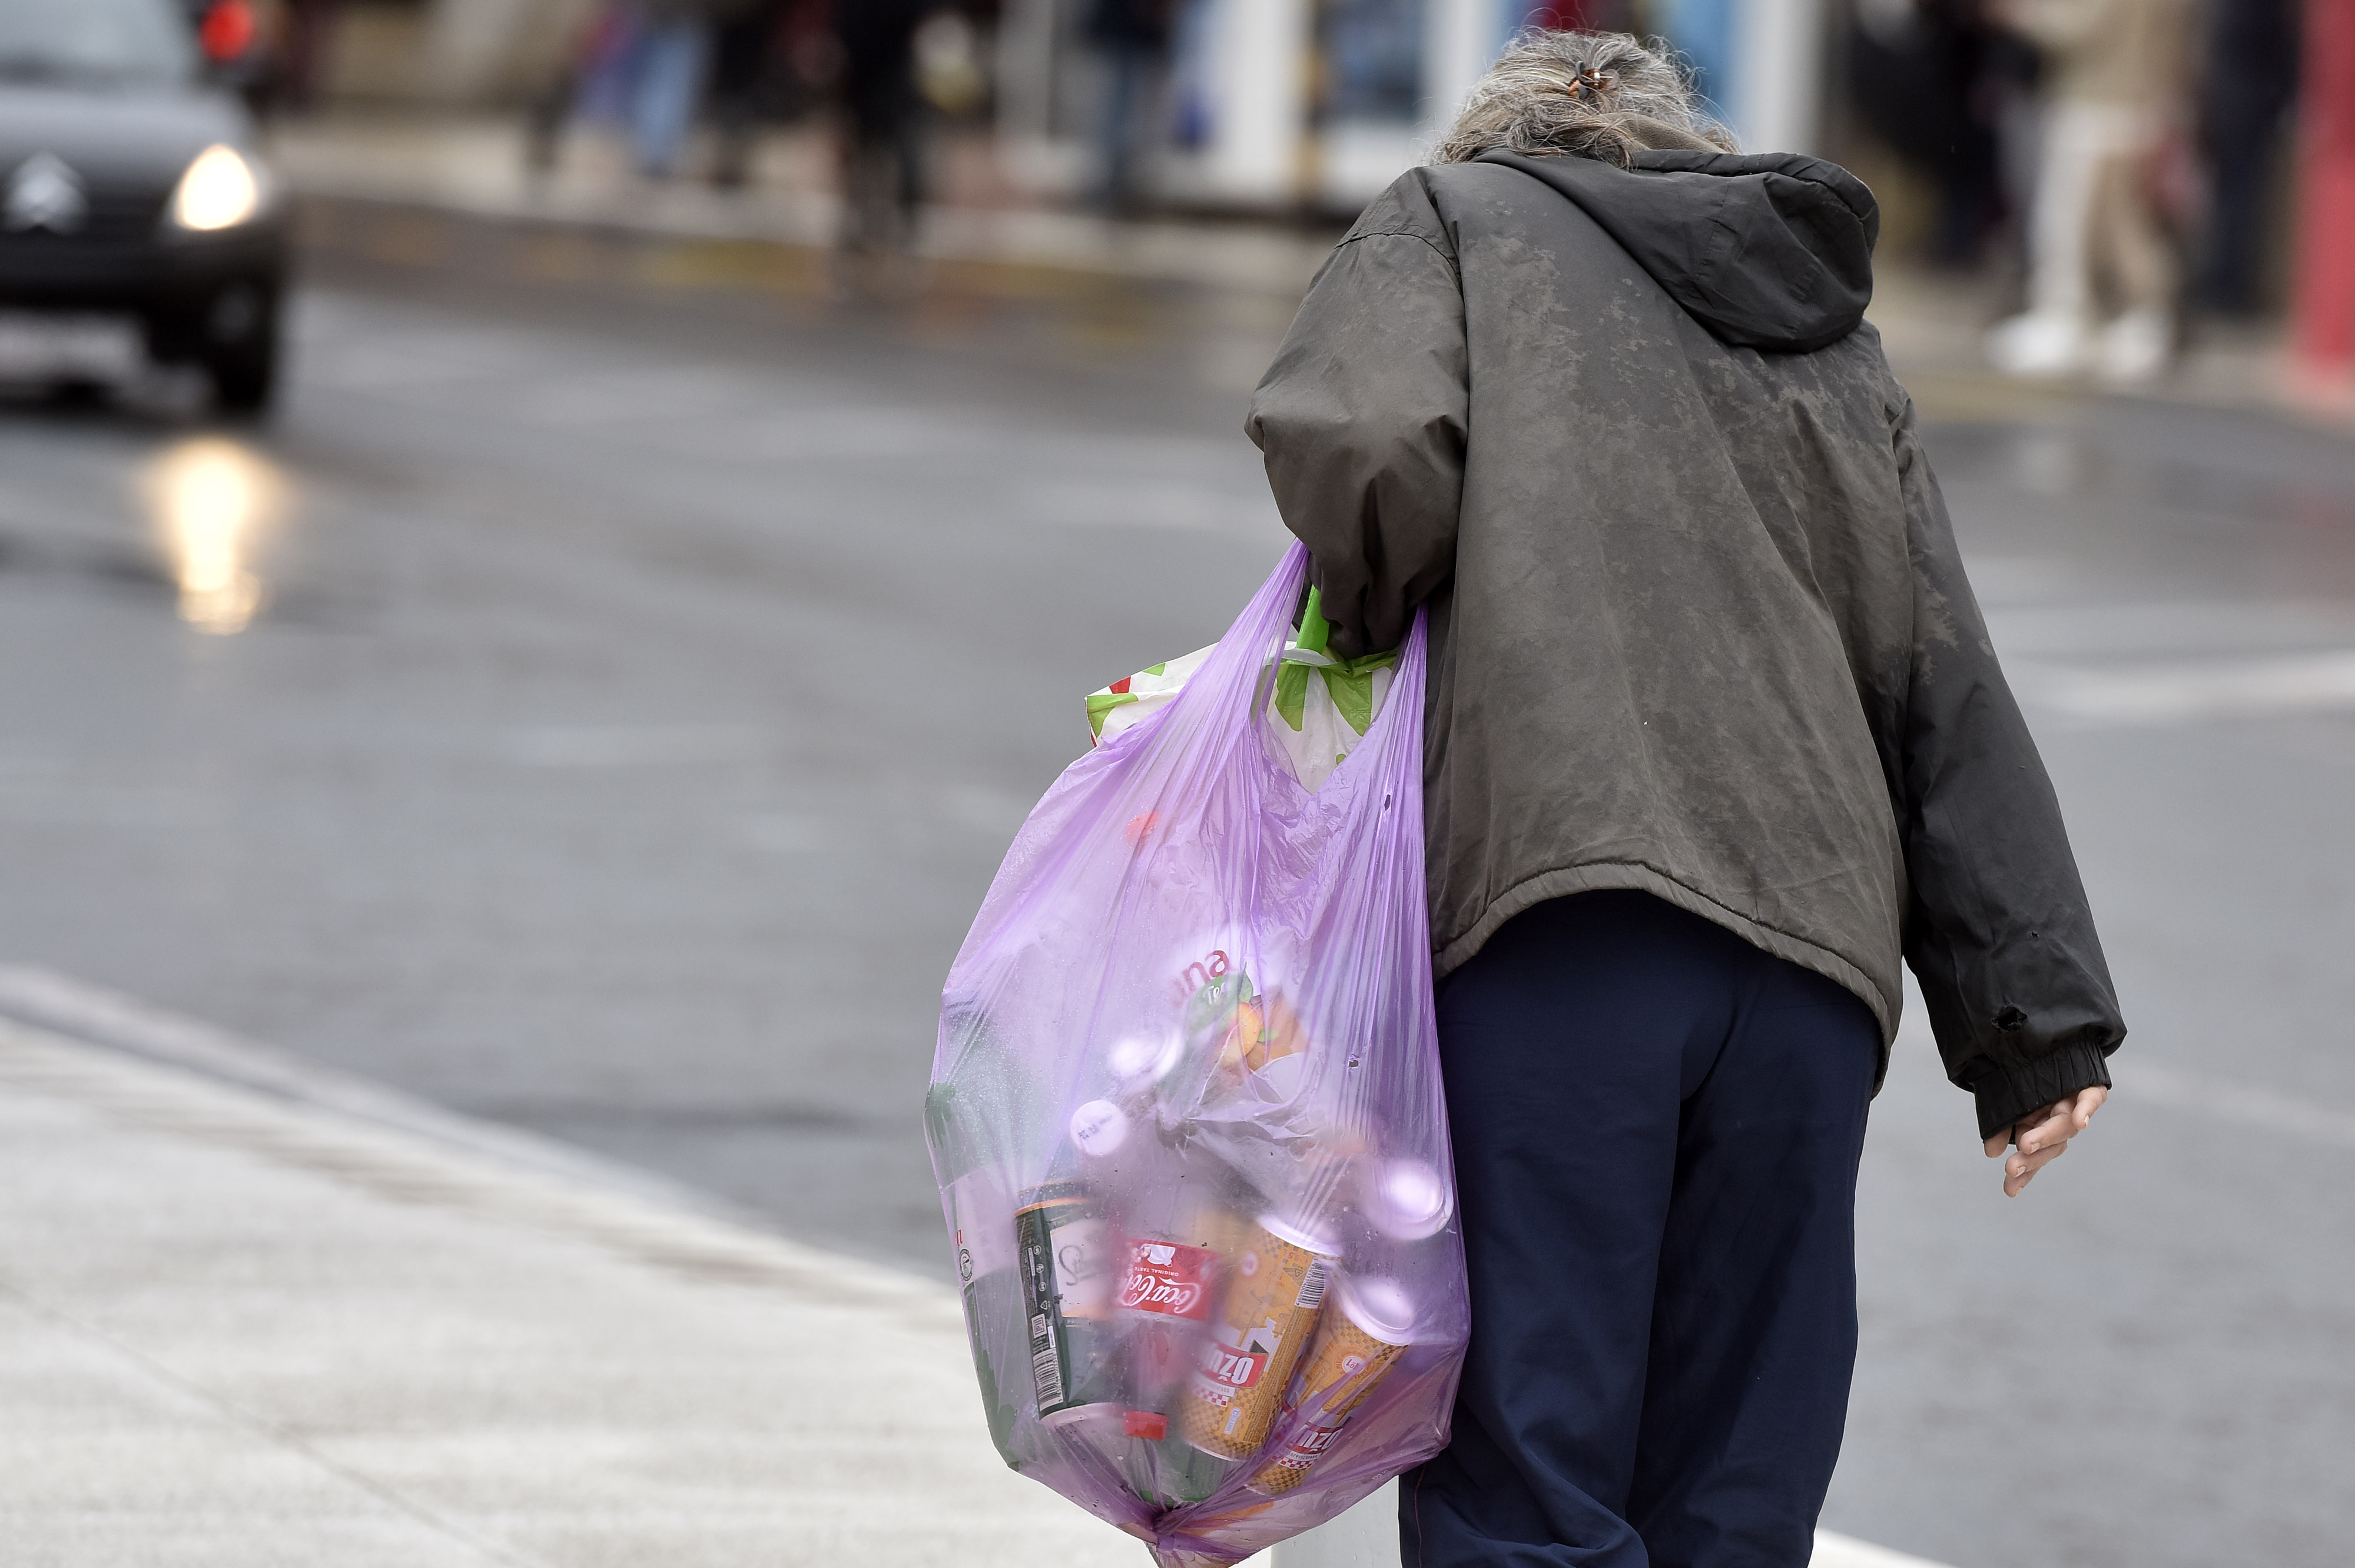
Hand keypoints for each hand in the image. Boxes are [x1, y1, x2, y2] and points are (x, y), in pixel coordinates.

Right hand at [1984, 1085, 2105, 1196]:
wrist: (2047, 1042)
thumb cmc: (2022, 1077)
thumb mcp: (2005, 1102)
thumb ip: (2001, 1126)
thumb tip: (1991, 1152)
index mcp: (2040, 1127)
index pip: (2035, 1156)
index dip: (2025, 1174)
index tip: (2010, 1189)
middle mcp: (2060, 1121)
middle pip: (2050, 1145)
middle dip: (2031, 1158)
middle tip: (2011, 1167)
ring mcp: (2074, 1105)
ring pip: (2064, 1126)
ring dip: (2046, 1136)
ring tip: (2025, 1144)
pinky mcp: (2089, 1088)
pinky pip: (2091, 1099)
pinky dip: (2086, 1110)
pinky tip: (2080, 1122)